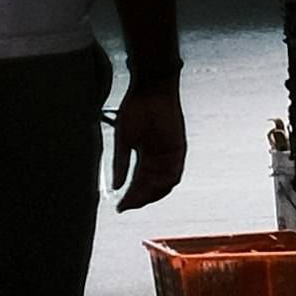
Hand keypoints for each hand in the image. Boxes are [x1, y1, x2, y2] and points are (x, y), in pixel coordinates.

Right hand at [109, 68, 187, 208]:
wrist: (151, 88)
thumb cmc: (135, 108)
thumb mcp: (123, 139)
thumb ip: (121, 164)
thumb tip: (116, 185)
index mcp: (146, 156)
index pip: (139, 183)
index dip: (131, 196)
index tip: (121, 206)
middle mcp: (160, 159)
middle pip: (152, 187)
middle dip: (140, 198)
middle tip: (128, 205)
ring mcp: (170, 155)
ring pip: (163, 184)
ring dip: (151, 194)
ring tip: (138, 199)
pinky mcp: (179, 150)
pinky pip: (174, 173)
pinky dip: (163, 183)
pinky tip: (152, 189)